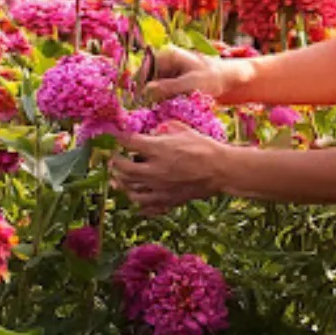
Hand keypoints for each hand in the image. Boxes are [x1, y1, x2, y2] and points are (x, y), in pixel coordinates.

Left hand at [110, 120, 227, 215]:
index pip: (129, 142)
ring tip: (119, 179)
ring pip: (131, 190)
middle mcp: (155, 170)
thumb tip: (156, 130)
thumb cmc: (205, 147)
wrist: (221, 170)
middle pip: (124, 169)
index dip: (119, 138)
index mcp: (158, 149)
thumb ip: (166, 128)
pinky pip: (146, 206)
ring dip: (122, 184)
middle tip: (113, 159)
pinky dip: (138, 202)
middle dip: (115, 163)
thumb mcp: (184, 130)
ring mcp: (160, 188)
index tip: (115, 135)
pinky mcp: (168, 200)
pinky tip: (136, 197)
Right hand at [142, 46, 239, 102]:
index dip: (139, 88)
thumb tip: (146, 91)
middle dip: (150, 95)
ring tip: (169, 107)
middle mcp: (163, 61)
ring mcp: (166, 71)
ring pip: (152, 89)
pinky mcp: (170, 81)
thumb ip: (168, 87)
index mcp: (166, 55)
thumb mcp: (190, 84)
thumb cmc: (212, 78)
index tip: (142, 104)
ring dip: (157, 100)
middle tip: (158, 108)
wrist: (227, 80)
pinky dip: (164, 100)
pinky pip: (160, 92)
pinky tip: (172, 106)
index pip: (143, 71)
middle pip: (145, 81)